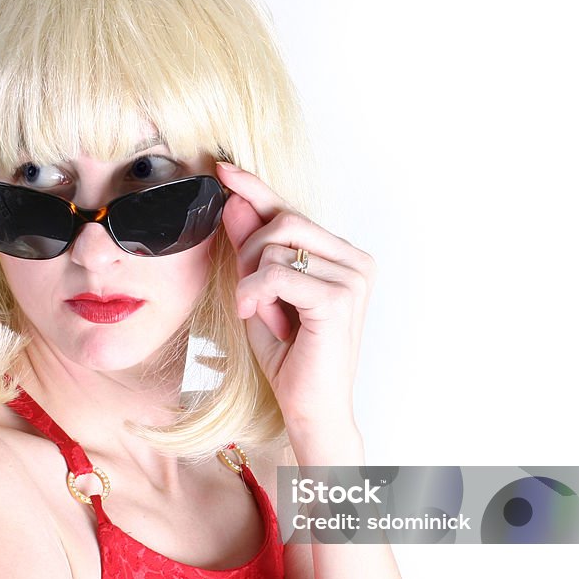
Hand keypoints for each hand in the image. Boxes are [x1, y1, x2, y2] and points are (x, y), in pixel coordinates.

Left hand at [216, 162, 375, 432]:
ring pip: (278, 245)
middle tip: (245, 292)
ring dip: (251, 278)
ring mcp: (353, 276)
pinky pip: (277, 273)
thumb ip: (251, 250)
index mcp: (341, 257)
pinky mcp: (340, 297)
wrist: (310, 409)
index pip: (293, 212)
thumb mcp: (260, 294)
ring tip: (257, 310)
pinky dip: (254, 291)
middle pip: (285, 221)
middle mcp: (354, 260)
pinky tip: (250, 312)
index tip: (224, 169)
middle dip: (248, 251)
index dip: (256, 189)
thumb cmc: (290, 358)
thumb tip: (234, 203)